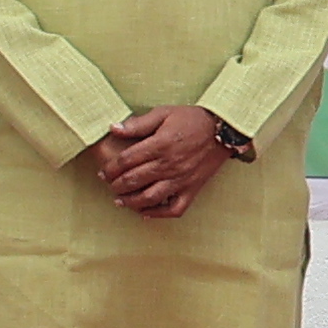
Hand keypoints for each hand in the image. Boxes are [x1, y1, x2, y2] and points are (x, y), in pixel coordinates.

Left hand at [95, 105, 233, 216]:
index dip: (111, 168)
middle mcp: (169, 165)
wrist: (223, 130)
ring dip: (131, 202)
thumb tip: (113, 128)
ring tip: (120, 201)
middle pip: (134, 180)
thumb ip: (138, 123)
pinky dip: (159, 214)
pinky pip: (174, 208)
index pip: (127, 161)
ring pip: (150, 197)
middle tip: (109, 184)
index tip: (104, 171)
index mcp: (160, 145)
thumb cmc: (192, 119)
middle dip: (116, 185)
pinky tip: (146, 213)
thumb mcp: (164, 113)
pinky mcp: (192, 189)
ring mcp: (181, 179)